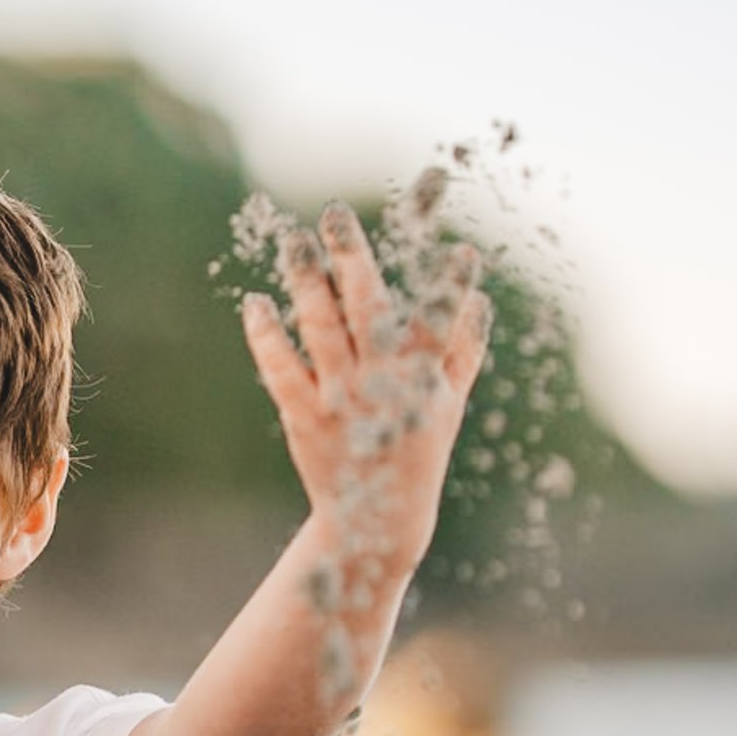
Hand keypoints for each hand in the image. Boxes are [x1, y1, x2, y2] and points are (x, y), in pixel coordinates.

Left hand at [241, 201, 490, 575]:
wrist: (374, 521)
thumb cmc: (417, 453)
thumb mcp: (449, 407)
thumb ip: (463, 353)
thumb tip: (480, 301)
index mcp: (421, 380)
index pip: (440, 321)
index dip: (452, 286)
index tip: (462, 249)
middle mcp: (380, 385)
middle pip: (366, 308)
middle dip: (352, 257)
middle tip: (334, 214)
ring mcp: (340, 401)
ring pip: (320, 329)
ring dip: (305, 281)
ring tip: (293, 241)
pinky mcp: (304, 417)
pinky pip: (281, 369)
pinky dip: (267, 335)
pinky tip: (256, 303)